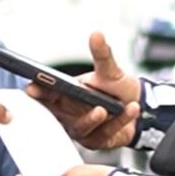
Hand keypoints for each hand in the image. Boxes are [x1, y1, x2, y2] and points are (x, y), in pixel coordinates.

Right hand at [26, 32, 141, 149]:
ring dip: (92, 118)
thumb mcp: (110, 71)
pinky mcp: (96, 141)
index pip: (46, 93)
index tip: (32, 89)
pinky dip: (118, 122)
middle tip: (69, 101)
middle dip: (60, 112)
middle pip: (57, 115)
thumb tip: (97, 34)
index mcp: (65, 94)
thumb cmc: (117, 89)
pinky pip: (103, 134)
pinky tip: (131, 109)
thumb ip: (102, 55)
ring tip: (105, 109)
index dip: (37, 92)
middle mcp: (69, 113)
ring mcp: (81, 129)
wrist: (141, 109)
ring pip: (81, 127)